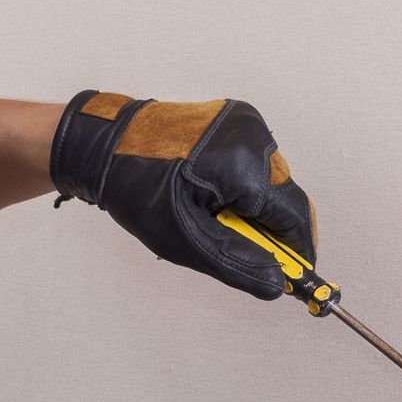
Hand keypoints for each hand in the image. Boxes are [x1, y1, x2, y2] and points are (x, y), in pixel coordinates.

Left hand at [47, 89, 316, 298]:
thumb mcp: (186, 239)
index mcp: (243, 165)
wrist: (103, 146)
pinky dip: (243, 184)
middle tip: (235, 244)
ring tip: (211, 212)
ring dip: (254, 205)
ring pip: (271, 181)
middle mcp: (251, 136)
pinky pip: (255, 161)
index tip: (296, 275)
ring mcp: (244, 122)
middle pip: (284, 198)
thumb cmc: (135, 188)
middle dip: (268, 228)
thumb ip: (238, 264)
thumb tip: (277, 283)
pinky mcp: (234, 117)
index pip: (294, 216)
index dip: (297, 250)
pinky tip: (209, 190)